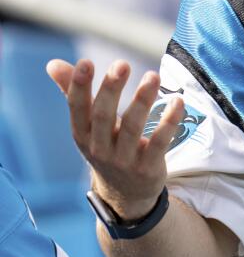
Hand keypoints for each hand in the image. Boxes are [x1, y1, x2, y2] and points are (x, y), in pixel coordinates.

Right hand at [46, 59, 184, 221]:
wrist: (125, 193)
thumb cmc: (106, 147)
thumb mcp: (88, 126)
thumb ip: (74, 93)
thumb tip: (53, 63)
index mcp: (82, 134)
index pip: (77, 108)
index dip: (79, 87)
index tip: (86, 62)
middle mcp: (99, 148)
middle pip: (103, 116)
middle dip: (111, 90)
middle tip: (121, 64)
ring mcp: (124, 159)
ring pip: (133, 128)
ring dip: (142, 100)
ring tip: (153, 75)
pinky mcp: (148, 167)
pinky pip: (160, 142)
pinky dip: (169, 122)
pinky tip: (178, 102)